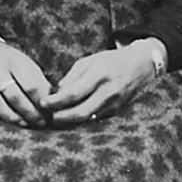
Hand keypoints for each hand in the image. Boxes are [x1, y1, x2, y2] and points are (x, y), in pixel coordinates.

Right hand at [0, 37, 52, 125]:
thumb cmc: (10, 62)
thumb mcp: (27, 64)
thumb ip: (39, 82)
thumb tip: (55, 103)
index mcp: (14, 61)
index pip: (31, 85)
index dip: (42, 103)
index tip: (50, 113)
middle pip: (14, 95)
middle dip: (30, 113)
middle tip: (41, 123)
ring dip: (12, 116)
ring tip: (25, 124)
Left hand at [45, 40, 165, 124]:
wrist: (138, 65)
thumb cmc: (110, 61)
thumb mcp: (88, 62)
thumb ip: (71, 78)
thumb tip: (55, 94)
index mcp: (99, 75)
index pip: (73, 94)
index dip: (55, 102)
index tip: (43, 103)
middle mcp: (108, 91)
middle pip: (80, 112)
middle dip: (61, 117)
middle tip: (47, 116)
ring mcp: (114, 103)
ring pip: (87, 118)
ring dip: (70, 121)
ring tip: (56, 118)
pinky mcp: (116, 111)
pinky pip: (95, 118)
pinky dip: (81, 119)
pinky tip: (71, 117)